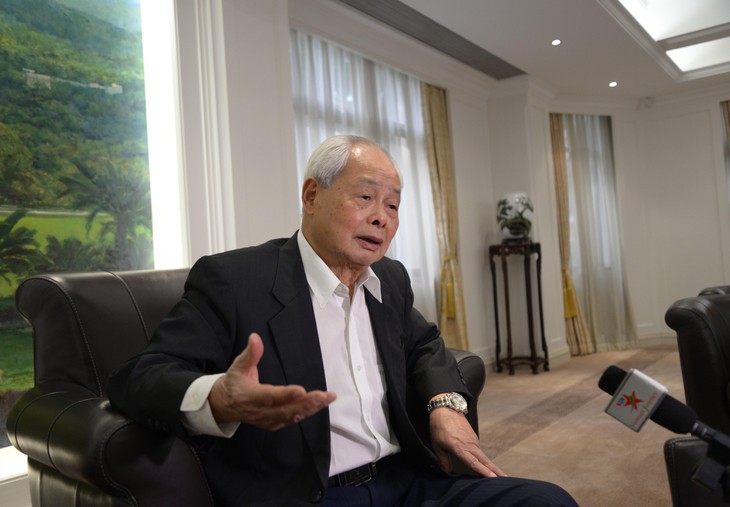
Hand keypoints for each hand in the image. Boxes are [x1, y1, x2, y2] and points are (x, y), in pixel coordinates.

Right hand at [209, 333, 335, 429]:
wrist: (224, 405)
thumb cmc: (234, 383)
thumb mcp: (238, 365)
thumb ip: (250, 353)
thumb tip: (255, 337)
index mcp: (249, 396)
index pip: (269, 396)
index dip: (285, 395)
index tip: (301, 390)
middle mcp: (259, 411)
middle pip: (285, 409)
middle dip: (306, 403)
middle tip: (324, 395)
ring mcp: (267, 420)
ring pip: (291, 416)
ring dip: (311, 408)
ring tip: (327, 398)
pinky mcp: (273, 423)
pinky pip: (292, 419)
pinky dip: (306, 413)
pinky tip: (319, 405)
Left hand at [429, 406, 506, 477]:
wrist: (446, 408)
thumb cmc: (439, 426)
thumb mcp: (437, 445)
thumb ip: (443, 460)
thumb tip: (447, 471)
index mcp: (460, 448)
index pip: (474, 463)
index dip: (484, 472)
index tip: (494, 478)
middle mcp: (470, 445)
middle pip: (485, 461)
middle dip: (495, 471)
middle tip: (506, 479)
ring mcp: (473, 441)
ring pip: (483, 456)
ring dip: (491, 466)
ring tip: (498, 476)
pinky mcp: (474, 437)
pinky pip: (479, 451)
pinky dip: (484, 459)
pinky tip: (485, 465)